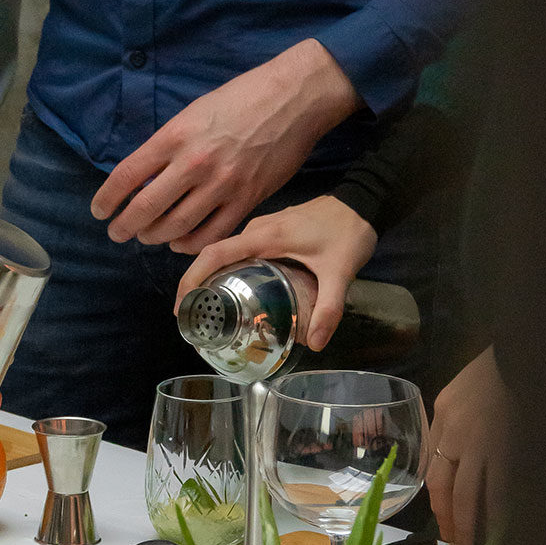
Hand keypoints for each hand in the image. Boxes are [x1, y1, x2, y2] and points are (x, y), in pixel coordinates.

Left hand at [90, 38, 360, 254]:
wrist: (294, 97)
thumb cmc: (242, 98)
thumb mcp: (193, 112)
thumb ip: (168, 145)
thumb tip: (143, 176)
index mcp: (175, 136)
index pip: (127, 175)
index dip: (107, 199)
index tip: (99, 211)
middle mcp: (194, 163)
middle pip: (146, 209)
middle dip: (125, 227)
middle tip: (118, 232)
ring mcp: (221, 184)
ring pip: (175, 227)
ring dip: (154, 237)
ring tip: (147, 236)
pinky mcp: (247, 199)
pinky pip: (210, 234)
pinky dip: (189, 244)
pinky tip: (180, 243)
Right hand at [175, 196, 376, 350]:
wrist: (364, 200)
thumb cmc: (349, 231)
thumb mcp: (340, 272)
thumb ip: (329, 308)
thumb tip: (314, 344)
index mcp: (265, 237)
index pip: (215, 254)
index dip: (192, 279)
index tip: (181, 306)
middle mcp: (257, 229)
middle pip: (213, 255)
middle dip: (196, 284)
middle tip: (191, 317)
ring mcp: (262, 227)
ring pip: (226, 252)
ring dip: (211, 277)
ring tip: (206, 308)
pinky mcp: (270, 229)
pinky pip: (240, 250)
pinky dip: (228, 269)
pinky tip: (234, 289)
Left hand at [427, 347, 512, 544]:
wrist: (524, 350)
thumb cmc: (500, 368)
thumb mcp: (464, 390)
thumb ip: (456, 420)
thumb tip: (458, 452)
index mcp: (442, 414)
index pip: (433, 464)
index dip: (436, 496)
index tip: (441, 516)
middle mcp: (453, 430)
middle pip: (443, 485)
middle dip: (446, 517)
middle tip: (451, 542)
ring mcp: (478, 440)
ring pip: (467, 493)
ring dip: (467, 523)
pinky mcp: (504, 445)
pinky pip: (498, 487)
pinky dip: (497, 511)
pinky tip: (499, 529)